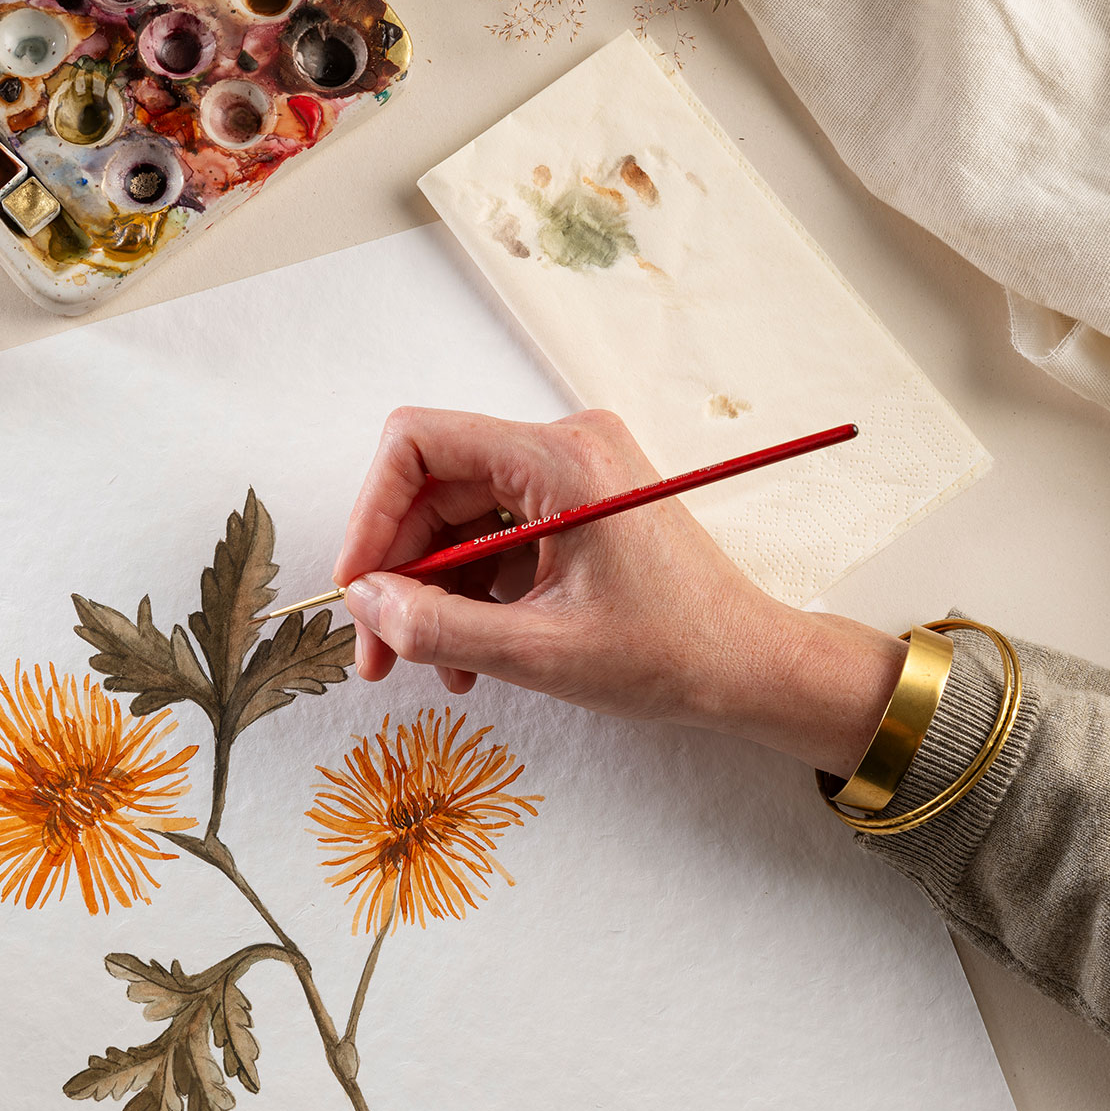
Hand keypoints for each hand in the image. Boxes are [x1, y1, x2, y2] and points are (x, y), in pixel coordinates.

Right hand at [332, 408, 906, 773]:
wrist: (751, 667)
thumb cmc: (671, 653)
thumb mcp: (541, 651)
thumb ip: (439, 626)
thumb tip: (364, 601)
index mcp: (559, 459)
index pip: (419, 442)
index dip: (371, 512)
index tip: (358, 585)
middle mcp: (562, 447)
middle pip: (433, 485)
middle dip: (397, 569)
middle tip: (377, 652)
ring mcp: (570, 474)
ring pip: (458, 516)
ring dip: (431, 591)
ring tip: (432, 668)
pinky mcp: (576, 506)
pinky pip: (494, 534)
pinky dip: (471, 592)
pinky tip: (470, 656)